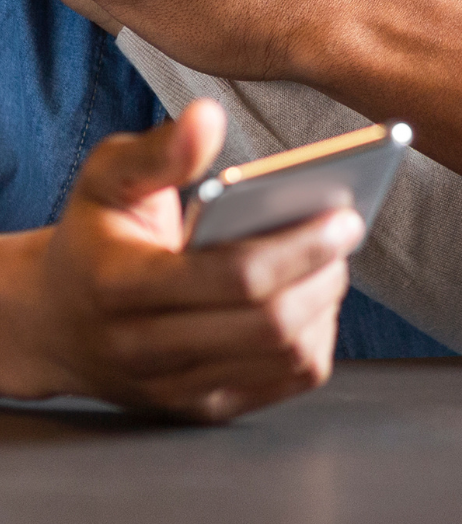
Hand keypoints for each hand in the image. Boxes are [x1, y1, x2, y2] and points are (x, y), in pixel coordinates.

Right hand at [1, 100, 361, 418]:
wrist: (53, 322)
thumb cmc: (95, 235)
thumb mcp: (107, 178)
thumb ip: (160, 149)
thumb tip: (209, 117)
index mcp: (123, 287)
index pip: (234, 278)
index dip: (300, 247)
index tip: (345, 214)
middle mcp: (147, 350)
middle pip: (270, 326)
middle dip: (325, 275)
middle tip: (347, 229)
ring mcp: (178, 388)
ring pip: (285, 359)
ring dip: (325, 306)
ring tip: (330, 260)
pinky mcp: (204, 407)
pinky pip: (284, 382)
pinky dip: (315, 339)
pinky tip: (312, 299)